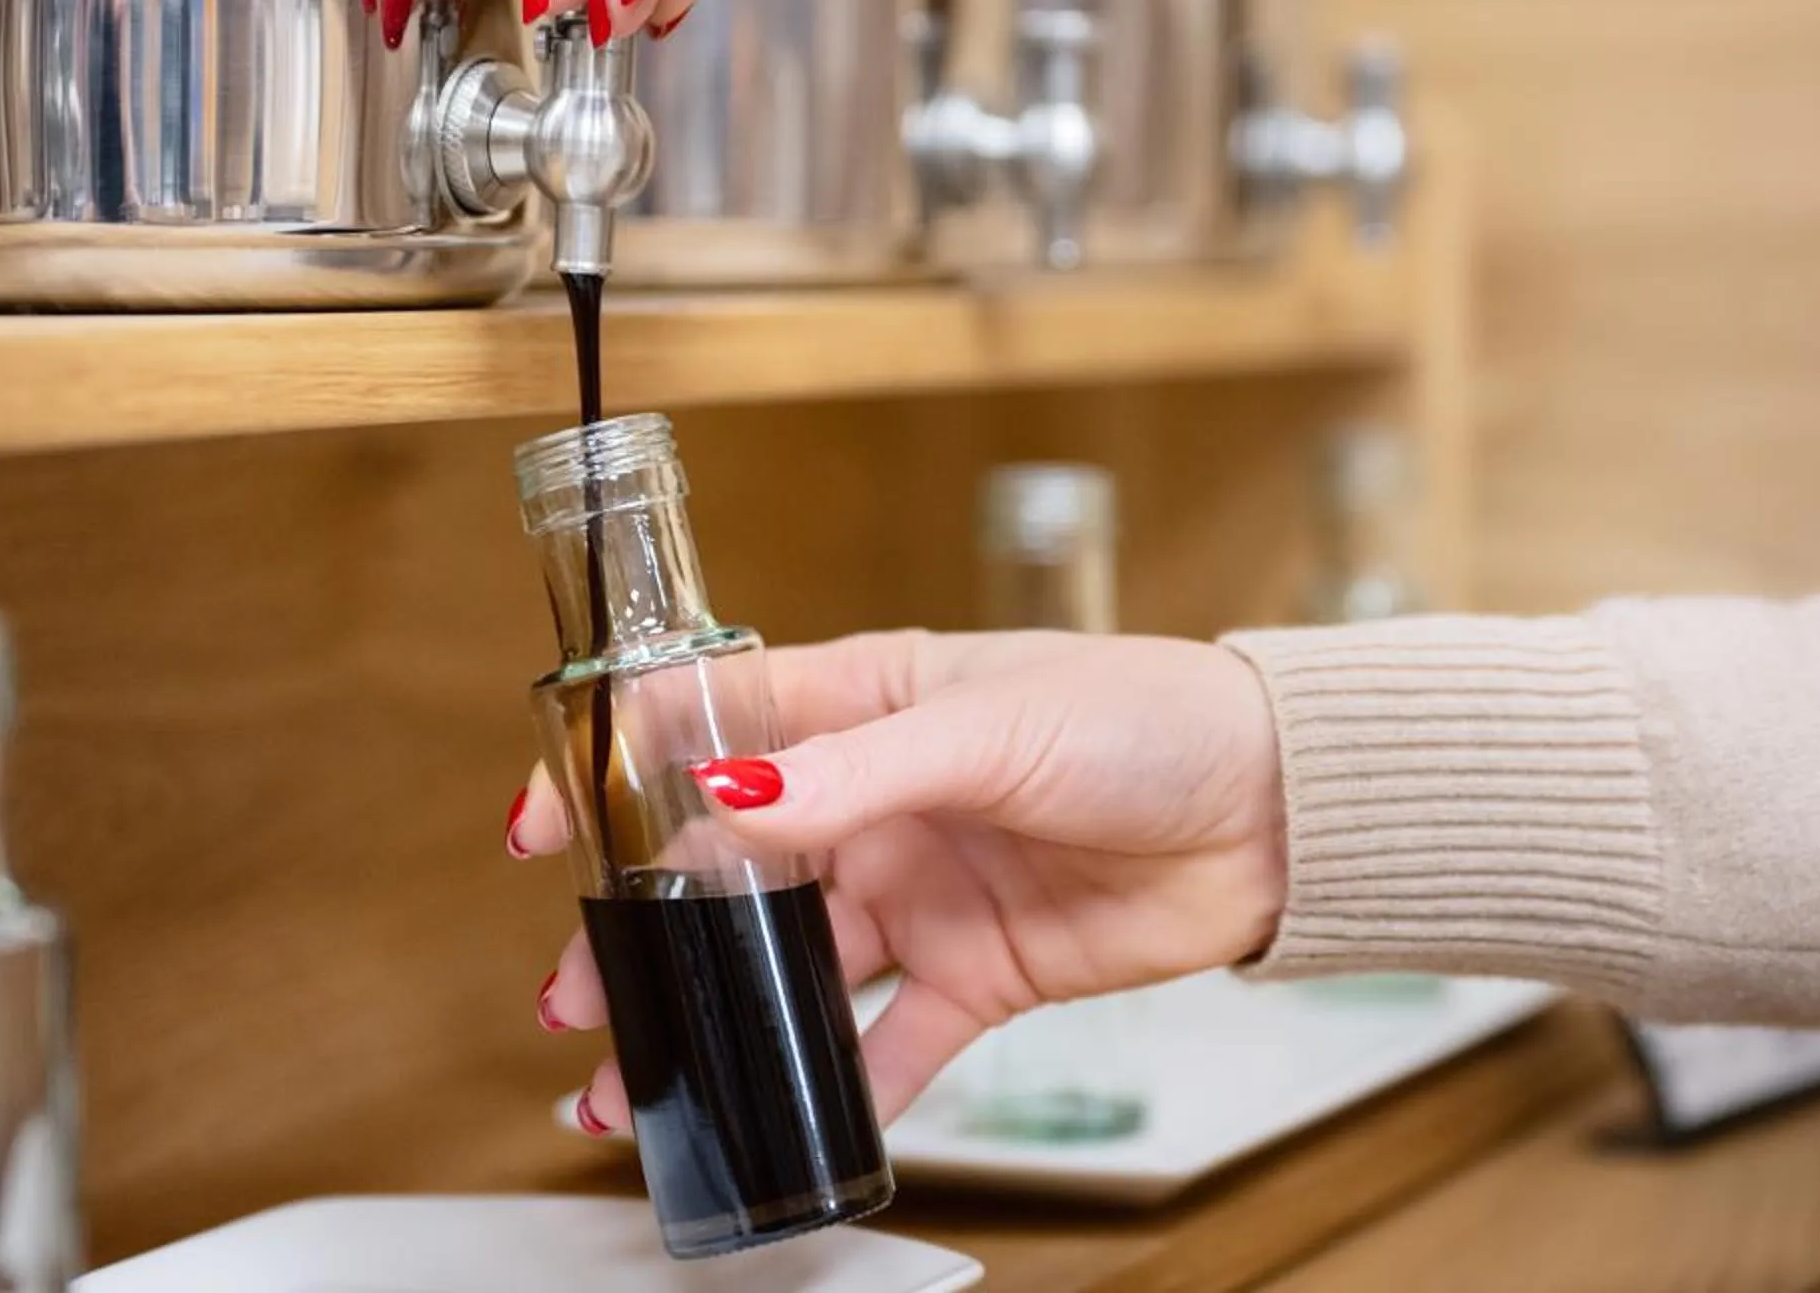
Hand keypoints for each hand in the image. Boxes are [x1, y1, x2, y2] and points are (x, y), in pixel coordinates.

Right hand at [509, 629, 1286, 1128]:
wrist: (1275, 809)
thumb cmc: (1148, 718)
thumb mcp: (987, 724)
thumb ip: (852, 775)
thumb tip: (725, 798)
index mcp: (870, 701)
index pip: (710, 724)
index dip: (619, 767)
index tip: (544, 823)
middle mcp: (881, 796)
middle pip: (727, 866)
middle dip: (644, 925)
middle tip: (581, 989)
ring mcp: (922, 886)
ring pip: (787, 960)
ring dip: (715, 1012)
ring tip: (638, 1074)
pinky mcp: (976, 971)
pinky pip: (887, 1038)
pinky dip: (835, 1083)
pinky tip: (780, 1117)